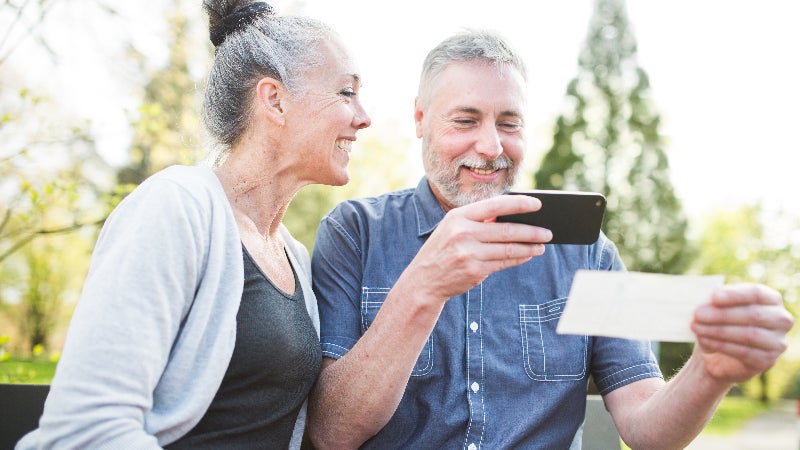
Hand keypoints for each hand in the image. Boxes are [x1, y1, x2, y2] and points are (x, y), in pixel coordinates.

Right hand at [402, 194, 551, 300]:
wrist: (423, 280)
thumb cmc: (443, 250)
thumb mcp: (452, 228)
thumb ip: (478, 221)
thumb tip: (513, 217)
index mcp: (458, 217)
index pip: (495, 205)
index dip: (518, 204)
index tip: (537, 204)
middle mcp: (463, 233)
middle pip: (506, 230)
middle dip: (531, 231)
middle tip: (548, 231)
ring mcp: (469, 253)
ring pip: (508, 248)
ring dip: (529, 247)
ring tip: (542, 245)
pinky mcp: (475, 271)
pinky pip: (503, 263)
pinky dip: (518, 258)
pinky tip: (527, 255)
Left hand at [691, 283, 793, 382]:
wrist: (720, 355)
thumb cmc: (720, 323)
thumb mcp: (717, 309)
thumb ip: (714, 302)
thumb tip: (702, 299)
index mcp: (771, 299)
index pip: (757, 293)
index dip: (735, 295)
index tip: (712, 297)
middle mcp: (780, 319)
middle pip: (753, 314)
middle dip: (722, 314)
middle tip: (697, 314)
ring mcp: (777, 342)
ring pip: (749, 334)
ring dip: (719, 330)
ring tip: (696, 327)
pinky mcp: (767, 360)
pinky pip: (744, 352)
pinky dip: (721, 345)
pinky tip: (704, 340)